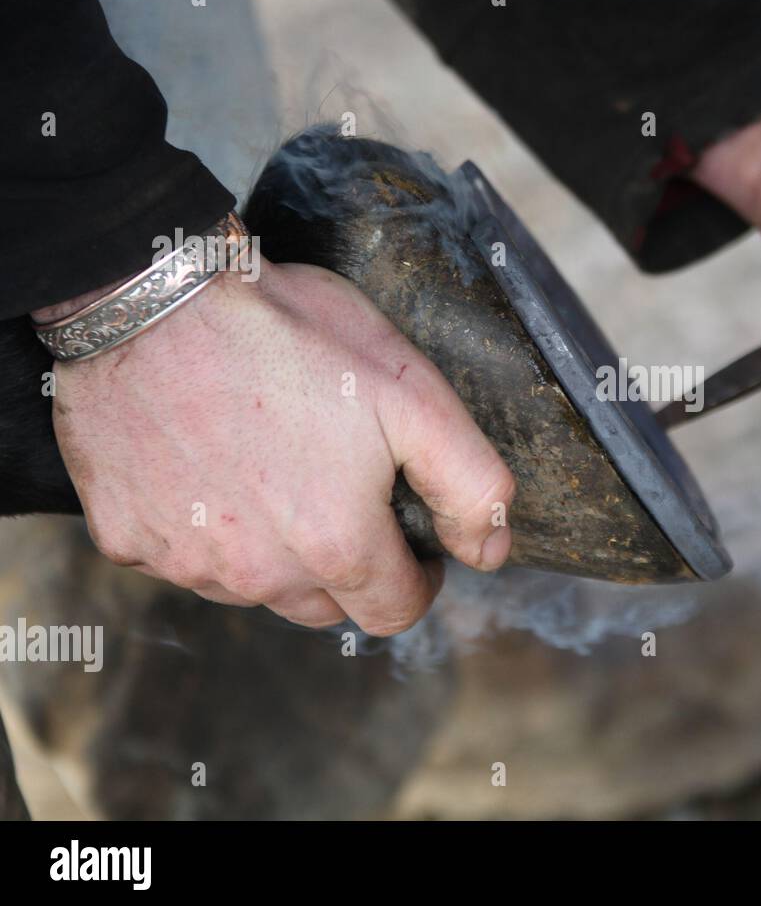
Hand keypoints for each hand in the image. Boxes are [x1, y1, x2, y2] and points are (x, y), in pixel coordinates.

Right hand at [48, 258, 514, 633]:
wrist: (152, 293)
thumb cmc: (288, 335)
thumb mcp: (413, 394)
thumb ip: (471, 483)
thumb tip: (491, 552)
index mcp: (335, 546)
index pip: (395, 612)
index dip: (417, 578)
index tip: (411, 539)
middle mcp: (257, 574)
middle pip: (326, 606)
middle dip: (349, 565)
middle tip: (344, 488)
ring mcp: (184, 560)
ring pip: (253, 587)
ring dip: (275, 551)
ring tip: (277, 467)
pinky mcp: (123, 537)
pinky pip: (182, 557)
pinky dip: (204, 528)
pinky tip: (209, 464)